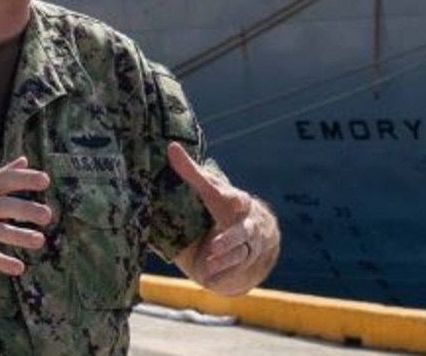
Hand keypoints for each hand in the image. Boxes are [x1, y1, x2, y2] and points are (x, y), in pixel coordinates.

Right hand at [0, 156, 53, 275]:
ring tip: (40, 241)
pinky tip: (18, 268)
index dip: (23, 179)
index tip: (45, 181)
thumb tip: (24, 160)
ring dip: (18, 236)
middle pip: (0, 205)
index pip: (1, 179)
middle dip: (24, 209)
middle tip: (47, 215)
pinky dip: (1, 262)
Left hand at [167, 142, 278, 294]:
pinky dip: (224, 276)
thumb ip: (190, 172)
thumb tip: (171, 146)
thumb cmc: (223, 207)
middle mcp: (246, 226)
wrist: (254, 238)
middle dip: (229, 240)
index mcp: (236, 204)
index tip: (229, 199)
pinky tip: (211, 280)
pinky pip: (237, 273)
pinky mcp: (243, 268)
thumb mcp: (209, 190)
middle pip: (242, 233)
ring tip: (209, 264)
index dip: (232, 199)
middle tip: (214, 244)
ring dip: (226, 260)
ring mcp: (248, 249)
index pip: (236, 200)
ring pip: (240, 255)